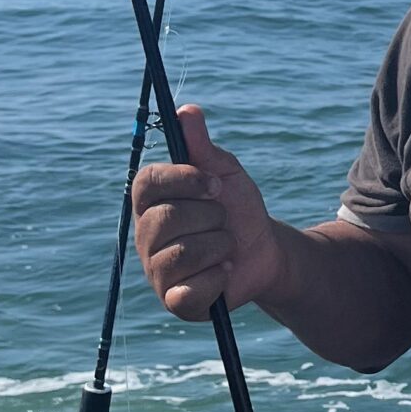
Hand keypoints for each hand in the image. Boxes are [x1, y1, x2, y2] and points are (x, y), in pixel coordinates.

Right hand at [131, 104, 284, 319]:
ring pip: (183, 253)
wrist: (265, 251)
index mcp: (151, 200)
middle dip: (212, 217)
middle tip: (223, 220)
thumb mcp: (225, 173)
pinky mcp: (173, 301)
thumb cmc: (237, 209)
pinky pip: (189, 290)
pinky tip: (223, 272)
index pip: (147, 183)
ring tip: (225, 247)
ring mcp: (156, 270)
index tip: (216, 184)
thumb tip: (187, 110)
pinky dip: (217, 278)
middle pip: (168, 219)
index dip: (183, 180)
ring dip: (220, 246)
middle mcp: (145, 234)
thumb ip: (202, 145)